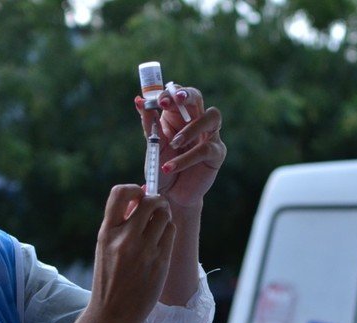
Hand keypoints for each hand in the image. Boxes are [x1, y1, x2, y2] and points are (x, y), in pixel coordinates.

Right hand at [87, 185, 175, 322]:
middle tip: (156, 208)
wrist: (110, 315)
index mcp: (106, 233)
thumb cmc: (108, 280)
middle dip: (157, 201)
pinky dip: (168, 232)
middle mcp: (125, 239)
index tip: (137, 196)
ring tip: (159, 225)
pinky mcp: (160, 262)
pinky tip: (162, 240)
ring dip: (164, 216)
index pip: (119, 193)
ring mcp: (144, 251)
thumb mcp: (105, 249)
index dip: (133, 189)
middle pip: (150, 202)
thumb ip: (120, 225)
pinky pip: (170, 234)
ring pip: (165, 216)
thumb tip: (140, 198)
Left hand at [135, 85, 225, 208]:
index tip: (160, 101)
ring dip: (191, 127)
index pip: (177, 94)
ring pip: (211, 117)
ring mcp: (209, 135)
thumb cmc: (162, 167)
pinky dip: (186, 158)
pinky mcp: (217, 153)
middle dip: (187, 95)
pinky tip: (169, 167)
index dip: (170, 93)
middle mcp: (195, 120)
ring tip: (174, 143)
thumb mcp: (153, 145)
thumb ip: (149, 123)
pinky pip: (205, 149)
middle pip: (197, 97)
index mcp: (177, 114)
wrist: (171, 195)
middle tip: (175, 101)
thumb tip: (138, 100)